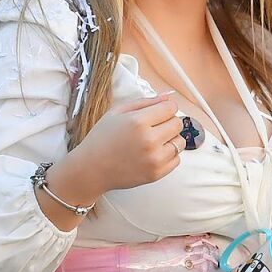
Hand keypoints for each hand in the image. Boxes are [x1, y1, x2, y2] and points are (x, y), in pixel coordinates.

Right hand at [64, 92, 184, 195]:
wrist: (91, 169)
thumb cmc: (102, 139)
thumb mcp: (117, 112)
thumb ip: (145, 102)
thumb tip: (167, 97)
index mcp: (138, 122)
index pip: (171, 108)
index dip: (166, 108)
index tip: (158, 112)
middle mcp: (149, 140)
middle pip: (178, 124)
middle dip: (169, 122)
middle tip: (154, 127)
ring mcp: (154, 159)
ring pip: (180, 142)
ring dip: (170, 139)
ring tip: (153, 141)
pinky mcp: (156, 174)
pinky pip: (176, 159)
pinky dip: (168, 155)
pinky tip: (152, 153)